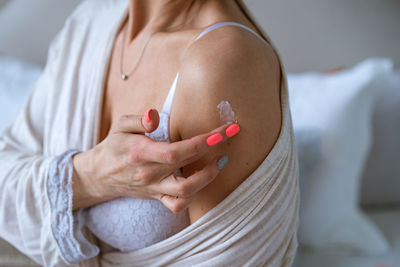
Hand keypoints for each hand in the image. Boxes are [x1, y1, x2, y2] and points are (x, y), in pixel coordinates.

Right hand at [72, 109, 239, 212]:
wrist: (101, 175)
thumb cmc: (114, 146)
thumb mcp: (120, 126)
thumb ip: (138, 120)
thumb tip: (155, 115)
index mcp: (140, 153)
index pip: (176, 151)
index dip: (202, 143)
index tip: (222, 132)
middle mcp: (148, 174)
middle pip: (186, 167)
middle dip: (214, 151)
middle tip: (231, 134)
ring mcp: (153, 189)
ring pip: (185, 192)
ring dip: (208, 177)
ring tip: (220, 160)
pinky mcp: (157, 197)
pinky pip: (178, 205)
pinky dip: (194, 195)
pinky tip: (202, 179)